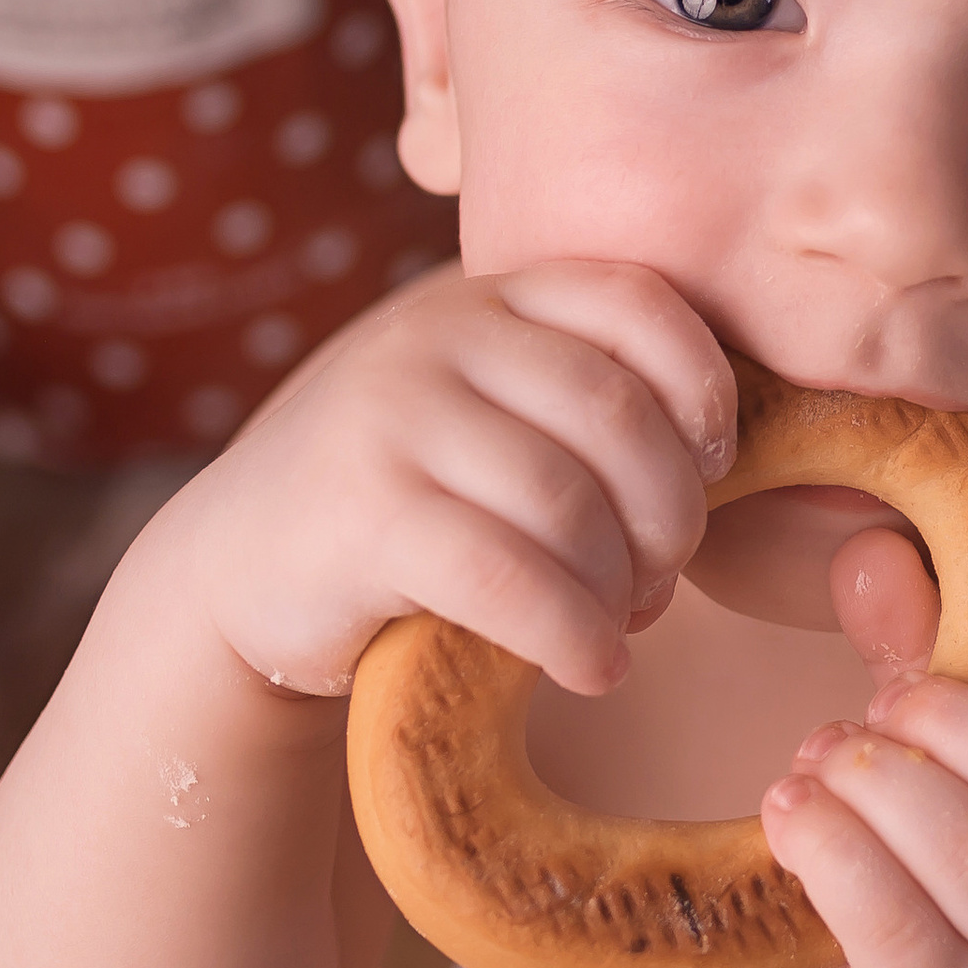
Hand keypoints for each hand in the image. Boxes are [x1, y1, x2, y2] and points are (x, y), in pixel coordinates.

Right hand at [147, 261, 734, 700]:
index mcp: (493, 298)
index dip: (703, 389)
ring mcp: (393, 416)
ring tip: (618, 626)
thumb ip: (582, 397)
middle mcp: (441, 336)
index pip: (640, 303)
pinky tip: (589, 669)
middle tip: (659, 580)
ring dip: (622, 587)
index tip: (712, 466)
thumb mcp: (491, 413)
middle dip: (670, 516)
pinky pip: (510, 578)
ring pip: (570, 503)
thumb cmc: (412, 498)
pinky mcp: (362, 513)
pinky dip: (573, 635)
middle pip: (619, 416)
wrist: (241, 571)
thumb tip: (726, 462)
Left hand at [760, 541, 967, 967]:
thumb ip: (929, 651)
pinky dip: (826, 844)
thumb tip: (867, 551)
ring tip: (822, 756)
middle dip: (945, 722)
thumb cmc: (954, 855)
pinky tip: (788, 809)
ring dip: (877, 781)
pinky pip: (890, 920)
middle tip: (879, 712)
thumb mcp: (966, 756)